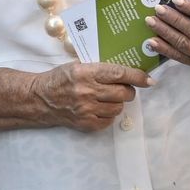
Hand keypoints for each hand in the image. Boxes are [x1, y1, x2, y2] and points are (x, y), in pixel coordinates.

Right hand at [32, 62, 154, 131]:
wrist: (41, 99)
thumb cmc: (61, 79)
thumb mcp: (78, 65)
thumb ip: (100, 68)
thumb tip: (128, 71)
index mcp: (86, 72)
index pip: (119, 74)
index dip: (137, 77)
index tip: (148, 79)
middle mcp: (87, 91)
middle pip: (124, 93)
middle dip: (128, 90)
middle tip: (123, 88)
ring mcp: (87, 109)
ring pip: (119, 108)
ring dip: (118, 102)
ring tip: (108, 98)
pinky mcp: (86, 124)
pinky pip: (110, 120)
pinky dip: (109, 114)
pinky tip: (100, 108)